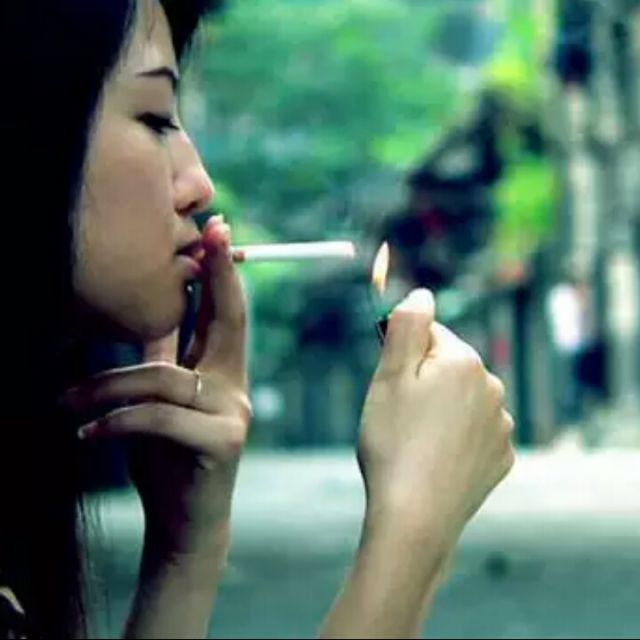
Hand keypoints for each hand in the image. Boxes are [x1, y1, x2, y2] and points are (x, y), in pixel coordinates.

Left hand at [62, 217, 250, 554]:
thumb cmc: (167, 458)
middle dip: (217, 276)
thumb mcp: (163, 405)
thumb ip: (167, 363)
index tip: (219, 232)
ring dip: (108, 386)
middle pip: (227, 322)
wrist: (183, 523)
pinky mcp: (221, 442)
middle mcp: (236, 387)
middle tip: (208, 236)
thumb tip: (152, 316)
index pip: (227, 315)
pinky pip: (157, 417)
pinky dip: (114, 421)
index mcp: (223, 374)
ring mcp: (233, 414)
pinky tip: (86, 435)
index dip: (223, 273)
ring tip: (66, 401)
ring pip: (164, 377)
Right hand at [359, 289, 514, 549]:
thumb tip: (423, 293)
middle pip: (447, 366)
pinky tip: (434, 461)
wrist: (415, 518)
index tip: (390, 384)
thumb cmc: (394, 443)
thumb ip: (407, 325)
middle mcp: (492, 387)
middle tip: (398, 416)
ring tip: (415, 443)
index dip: (402, 356)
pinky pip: (472, 432)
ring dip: (439, 410)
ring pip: (461, 400)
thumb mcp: (389, 376)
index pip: (429, 334)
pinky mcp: (500, 457)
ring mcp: (500, 426)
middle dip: (422, 382)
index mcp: (464, 362)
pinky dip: (453, 439)